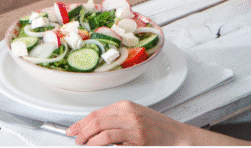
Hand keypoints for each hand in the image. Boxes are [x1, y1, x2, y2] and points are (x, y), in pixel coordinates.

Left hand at [66, 101, 191, 144]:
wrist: (178, 136)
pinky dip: (101, 145)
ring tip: (85, 145)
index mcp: (126, 106)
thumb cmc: (157, 128)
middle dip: (82, 131)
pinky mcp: (138, 139)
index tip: (73, 130)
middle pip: (96, 121)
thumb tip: (93, 128)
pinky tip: (97, 147)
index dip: (81, 123)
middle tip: (76, 139)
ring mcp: (134, 126)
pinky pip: (113, 141)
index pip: (96, 113)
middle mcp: (129, 113)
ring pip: (102, 132)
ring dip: (89, 140)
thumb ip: (116, 120)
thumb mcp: (134, 117)